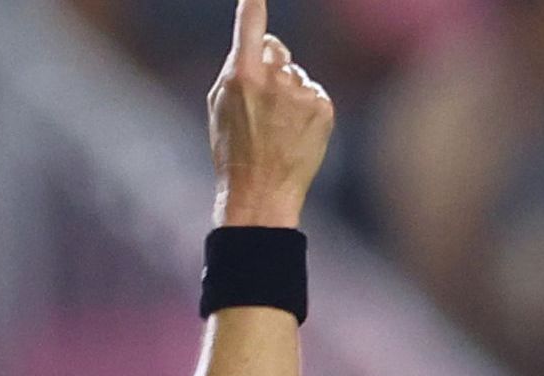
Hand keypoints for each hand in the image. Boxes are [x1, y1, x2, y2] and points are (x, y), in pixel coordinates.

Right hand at [209, 0, 335, 227]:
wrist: (262, 190)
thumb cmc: (233, 147)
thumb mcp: (219, 103)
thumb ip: (236, 68)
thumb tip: (259, 45)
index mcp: (241, 74)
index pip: (250, 26)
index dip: (253, 4)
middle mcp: (273, 79)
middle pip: (276, 48)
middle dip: (270, 63)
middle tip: (262, 99)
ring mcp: (301, 93)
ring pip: (296, 74)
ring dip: (289, 90)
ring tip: (279, 125)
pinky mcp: (324, 108)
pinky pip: (314, 92)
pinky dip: (308, 106)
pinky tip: (296, 130)